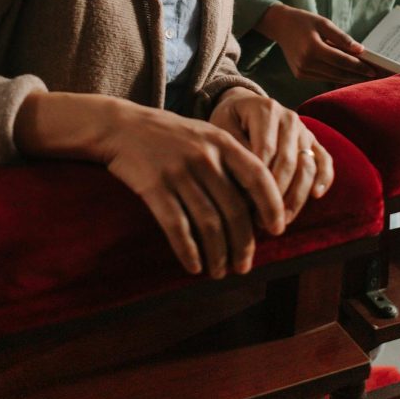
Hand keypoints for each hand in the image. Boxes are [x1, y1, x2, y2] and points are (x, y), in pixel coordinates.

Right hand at [101, 102, 288, 279]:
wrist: (123, 126)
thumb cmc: (170, 135)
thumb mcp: (205, 135)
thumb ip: (231, 161)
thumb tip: (258, 204)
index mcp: (222, 141)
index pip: (258, 176)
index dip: (272, 205)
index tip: (277, 230)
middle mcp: (204, 156)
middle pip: (235, 209)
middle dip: (243, 244)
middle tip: (244, 266)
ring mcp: (179, 172)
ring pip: (209, 224)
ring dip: (218, 254)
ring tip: (220, 272)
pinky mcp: (154, 188)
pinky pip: (177, 227)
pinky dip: (188, 251)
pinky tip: (194, 266)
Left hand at [210, 89, 332, 225]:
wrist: (244, 106)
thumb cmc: (230, 121)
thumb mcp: (222, 127)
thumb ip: (234, 149)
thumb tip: (246, 183)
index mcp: (266, 110)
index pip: (266, 151)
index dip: (258, 182)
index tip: (246, 207)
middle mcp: (289, 117)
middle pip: (288, 162)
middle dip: (277, 195)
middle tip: (263, 221)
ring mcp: (304, 129)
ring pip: (307, 165)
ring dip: (297, 196)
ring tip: (282, 219)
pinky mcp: (314, 141)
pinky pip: (325, 160)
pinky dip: (324, 178)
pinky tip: (315, 196)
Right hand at [257, 3, 375, 86]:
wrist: (280, 26)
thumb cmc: (304, 21)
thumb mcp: (323, 23)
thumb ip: (342, 37)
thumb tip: (361, 50)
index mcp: (312, 48)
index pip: (341, 61)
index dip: (359, 66)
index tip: (374, 70)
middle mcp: (306, 62)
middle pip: (338, 73)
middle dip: (357, 75)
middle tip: (375, 77)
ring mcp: (302, 71)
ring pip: (331, 78)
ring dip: (349, 78)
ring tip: (366, 78)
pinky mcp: (300, 75)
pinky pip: (323, 78)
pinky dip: (337, 77)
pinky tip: (349, 76)